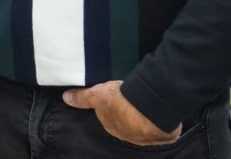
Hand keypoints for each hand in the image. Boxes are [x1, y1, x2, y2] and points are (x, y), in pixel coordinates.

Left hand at [63, 80, 179, 145]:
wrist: (150, 109)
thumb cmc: (121, 103)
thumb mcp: (97, 95)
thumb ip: (82, 97)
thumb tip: (67, 98)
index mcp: (111, 127)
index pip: (108, 117)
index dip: (111, 106)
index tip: (115, 97)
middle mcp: (127, 134)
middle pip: (125, 121)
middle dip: (126, 111)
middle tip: (129, 97)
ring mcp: (146, 136)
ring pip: (142, 124)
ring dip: (142, 115)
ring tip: (144, 101)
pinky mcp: (163, 135)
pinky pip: (159, 127)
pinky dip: (158, 120)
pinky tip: (158, 111)